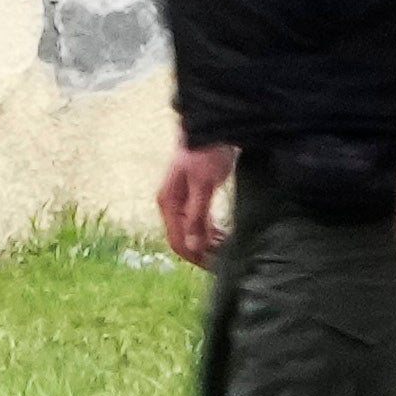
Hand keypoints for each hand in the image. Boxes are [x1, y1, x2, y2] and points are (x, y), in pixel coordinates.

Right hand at [157, 139, 232, 267]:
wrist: (210, 128)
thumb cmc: (206, 153)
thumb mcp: (203, 186)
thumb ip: (196, 216)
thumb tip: (193, 246)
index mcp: (169, 203)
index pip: (177, 241)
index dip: (195, 257)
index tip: (215, 267)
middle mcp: (171, 204)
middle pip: (182, 240)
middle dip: (201, 253)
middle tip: (224, 262)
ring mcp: (181, 201)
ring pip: (190, 232)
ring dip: (206, 244)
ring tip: (226, 251)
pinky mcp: (192, 196)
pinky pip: (197, 222)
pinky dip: (209, 232)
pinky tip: (222, 237)